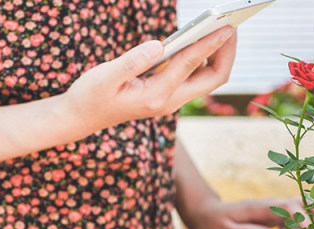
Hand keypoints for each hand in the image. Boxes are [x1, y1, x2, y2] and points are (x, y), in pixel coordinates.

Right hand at [63, 26, 236, 131]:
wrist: (83, 118)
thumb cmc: (91, 96)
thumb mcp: (104, 77)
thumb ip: (131, 61)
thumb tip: (159, 44)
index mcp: (156, 96)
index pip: (189, 66)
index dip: (210, 44)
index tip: (227, 28)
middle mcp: (170, 101)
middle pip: (212, 79)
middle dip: (225, 53)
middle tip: (231, 26)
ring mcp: (171, 100)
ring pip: (207, 79)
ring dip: (218, 56)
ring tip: (222, 29)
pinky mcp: (168, 94)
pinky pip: (195, 77)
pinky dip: (204, 58)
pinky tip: (202, 39)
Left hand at [184, 197, 304, 228]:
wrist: (205, 213)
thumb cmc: (213, 222)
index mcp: (259, 208)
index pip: (287, 209)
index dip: (302, 219)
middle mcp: (269, 205)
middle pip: (299, 205)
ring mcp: (272, 209)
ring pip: (299, 209)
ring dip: (313, 217)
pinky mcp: (273, 216)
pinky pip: (294, 217)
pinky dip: (305, 223)